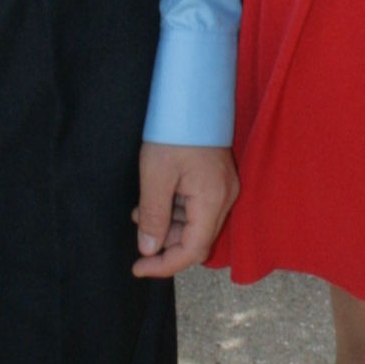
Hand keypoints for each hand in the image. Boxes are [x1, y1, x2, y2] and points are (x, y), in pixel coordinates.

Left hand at [135, 142, 237, 277]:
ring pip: (196, 225)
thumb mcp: (155, 175)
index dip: (165, 265)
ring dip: (168, 226)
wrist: (192, 96)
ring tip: (141, 211)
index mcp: (213, 200)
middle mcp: (225, 199)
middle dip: (166, 245)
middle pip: (197, 241)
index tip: (138, 268)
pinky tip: (156, 199)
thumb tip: (149, 249)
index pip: (193, 251)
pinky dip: (176, 211)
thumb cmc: (175, 130)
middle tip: (139, 237)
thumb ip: (153, 216)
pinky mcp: (218, 181)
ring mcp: (224, 189)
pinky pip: (198, 208)